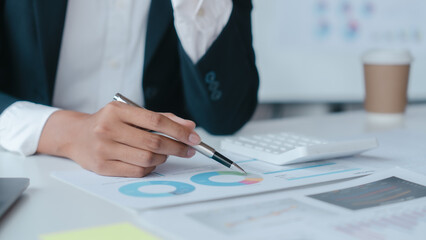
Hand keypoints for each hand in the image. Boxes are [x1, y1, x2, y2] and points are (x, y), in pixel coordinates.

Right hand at [37, 101, 200, 176]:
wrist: (76, 135)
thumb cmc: (109, 123)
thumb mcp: (131, 113)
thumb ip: (161, 118)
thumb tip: (190, 127)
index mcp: (117, 111)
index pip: (156, 121)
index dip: (178, 130)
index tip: (194, 138)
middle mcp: (108, 128)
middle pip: (153, 142)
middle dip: (176, 147)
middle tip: (189, 150)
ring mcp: (104, 149)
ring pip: (147, 159)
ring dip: (163, 158)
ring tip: (165, 153)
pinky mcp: (102, 167)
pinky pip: (137, 171)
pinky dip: (150, 167)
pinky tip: (150, 161)